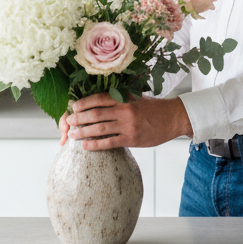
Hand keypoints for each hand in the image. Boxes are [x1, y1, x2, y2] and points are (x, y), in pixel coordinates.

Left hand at [61, 92, 191, 149]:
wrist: (173, 118)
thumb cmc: (153, 108)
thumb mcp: (137, 97)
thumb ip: (120, 97)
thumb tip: (99, 100)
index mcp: (125, 98)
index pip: (99, 98)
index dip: (84, 102)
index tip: (73, 106)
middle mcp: (125, 110)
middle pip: (96, 114)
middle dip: (79, 118)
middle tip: (69, 121)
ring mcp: (128, 125)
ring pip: (100, 129)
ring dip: (83, 132)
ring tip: (73, 135)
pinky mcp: (131, 139)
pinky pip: (109, 142)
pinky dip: (95, 145)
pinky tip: (86, 146)